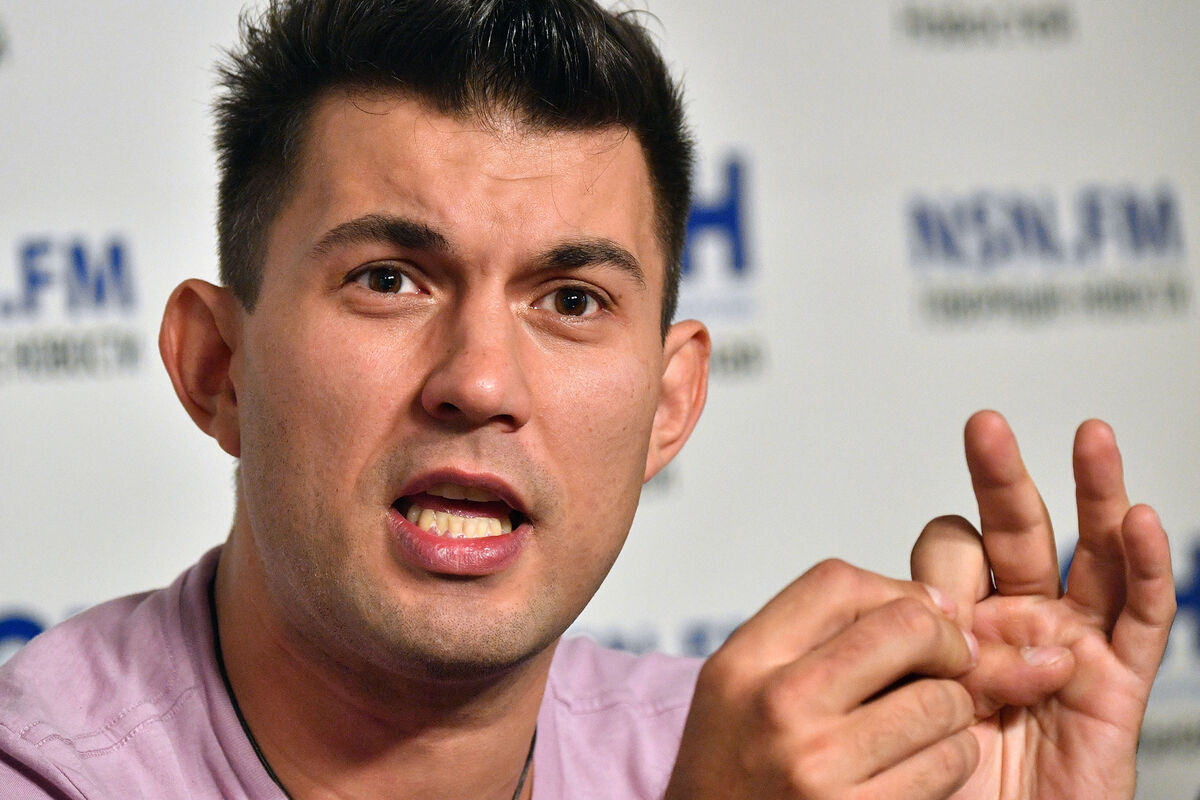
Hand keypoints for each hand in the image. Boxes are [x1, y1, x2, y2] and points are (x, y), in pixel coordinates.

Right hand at [665, 560, 982, 798]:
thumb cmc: (734, 769)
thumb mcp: (741, 684)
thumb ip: (813, 636)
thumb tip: (933, 604)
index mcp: (744, 662)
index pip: (839, 583)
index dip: (897, 590)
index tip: (921, 617)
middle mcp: (779, 706)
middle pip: (905, 628)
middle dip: (947, 642)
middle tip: (952, 662)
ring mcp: (820, 765)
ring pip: (942, 701)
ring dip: (953, 710)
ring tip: (926, 724)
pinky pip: (948, 763)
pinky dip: (951, 759)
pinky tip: (921, 764)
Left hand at [912, 411, 1175, 799]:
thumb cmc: (937, 781)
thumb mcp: (912, 702)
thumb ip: (920, 651)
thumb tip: (918, 610)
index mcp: (954, 622)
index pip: (947, 556)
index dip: (937, 571)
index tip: (923, 612)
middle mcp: (1012, 623)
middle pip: (1014, 533)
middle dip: (1002, 479)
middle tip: (985, 427)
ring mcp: (1068, 645)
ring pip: (1090, 555)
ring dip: (1094, 494)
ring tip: (1091, 437)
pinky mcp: (1117, 683)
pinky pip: (1141, 617)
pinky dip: (1146, 569)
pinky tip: (1142, 523)